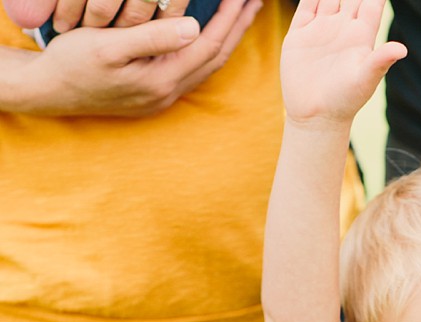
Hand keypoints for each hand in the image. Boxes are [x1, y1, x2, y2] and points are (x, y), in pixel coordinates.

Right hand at [20, 0, 258, 115]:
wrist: (50, 91)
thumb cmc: (74, 64)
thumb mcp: (110, 46)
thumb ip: (153, 38)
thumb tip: (193, 28)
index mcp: (162, 80)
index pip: (210, 46)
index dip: (231, 18)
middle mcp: (168, 93)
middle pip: (216, 58)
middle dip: (238, 28)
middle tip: (256, 1)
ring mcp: (161, 97)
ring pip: (206, 66)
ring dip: (226, 39)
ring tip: (240, 17)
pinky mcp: (152, 95)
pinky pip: (191, 70)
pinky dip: (207, 50)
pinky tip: (209, 37)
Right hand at [281, 0, 405, 127]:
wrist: (315, 117)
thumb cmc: (345, 102)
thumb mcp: (364, 80)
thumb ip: (380, 60)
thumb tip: (402, 50)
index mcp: (361, 35)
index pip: (372, 1)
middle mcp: (343, 28)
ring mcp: (322, 30)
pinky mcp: (300, 35)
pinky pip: (306, 4)